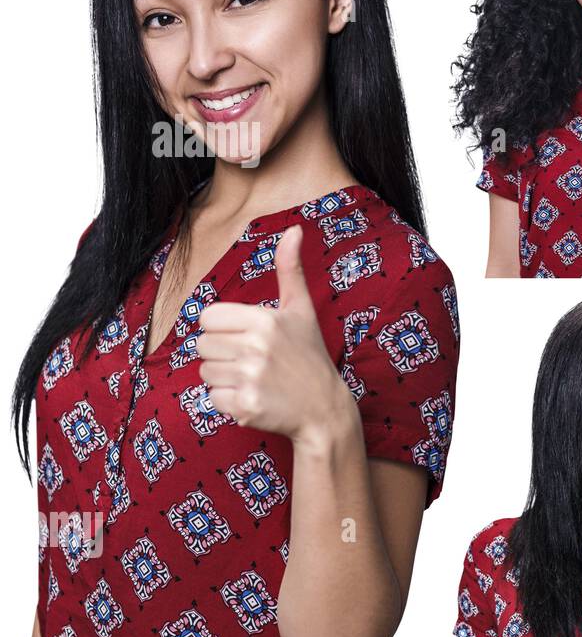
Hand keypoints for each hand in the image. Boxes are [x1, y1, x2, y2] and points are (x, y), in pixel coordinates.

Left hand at [196, 224, 350, 443]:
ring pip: (205, 372)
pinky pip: (212, 398)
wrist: (324, 408)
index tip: (246, 337)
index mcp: (264, 320)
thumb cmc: (309, 355)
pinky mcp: (245, 406)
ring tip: (254, 379)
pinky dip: (229, 401)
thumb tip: (293, 228)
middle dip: (222, 354)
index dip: (222, 328)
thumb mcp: (301, 310)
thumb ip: (290, 269)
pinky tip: (254, 397)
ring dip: (224, 378)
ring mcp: (250, 378)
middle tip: (253, 361)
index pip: (207, 317)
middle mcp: (256, 347)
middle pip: (202, 345)